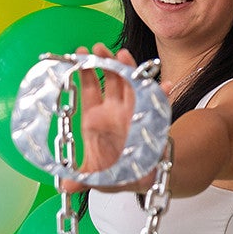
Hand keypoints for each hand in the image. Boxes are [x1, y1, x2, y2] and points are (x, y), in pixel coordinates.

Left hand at [61, 43, 155, 193]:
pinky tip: (166, 86)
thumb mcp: (96, 175)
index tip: (78, 55)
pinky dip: (163, 95)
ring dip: (129, 69)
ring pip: (131, 85)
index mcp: (96, 119)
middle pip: (109, 80)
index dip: (83, 72)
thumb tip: (66, 185)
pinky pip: (159, 104)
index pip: (88, 89)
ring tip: (124, 56)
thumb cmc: (117, 171)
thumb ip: (82, 178)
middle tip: (99, 48)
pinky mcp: (154, 118)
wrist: (143, 177)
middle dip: (105, 62)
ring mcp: (134, 112)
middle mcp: (115, 111)